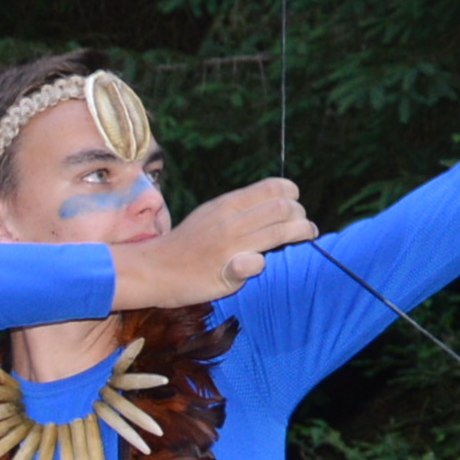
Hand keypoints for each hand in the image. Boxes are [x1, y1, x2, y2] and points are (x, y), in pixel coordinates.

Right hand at [114, 180, 313, 308]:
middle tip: (304, 228)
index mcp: (228, 203)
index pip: (274, 188)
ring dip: (300, 234)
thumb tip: (271, 205)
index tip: (295, 207)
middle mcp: (231, 221)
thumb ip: (239, 210)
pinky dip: (262, 264)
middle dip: (302, 217)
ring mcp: (229, 245)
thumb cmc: (185, 244)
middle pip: (284, 208)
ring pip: (280, 231)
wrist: (152, 269)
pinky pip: (255, 263)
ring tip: (306, 239)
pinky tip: (260, 265)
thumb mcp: (210, 215)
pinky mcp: (226, 271)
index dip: (292, 195)